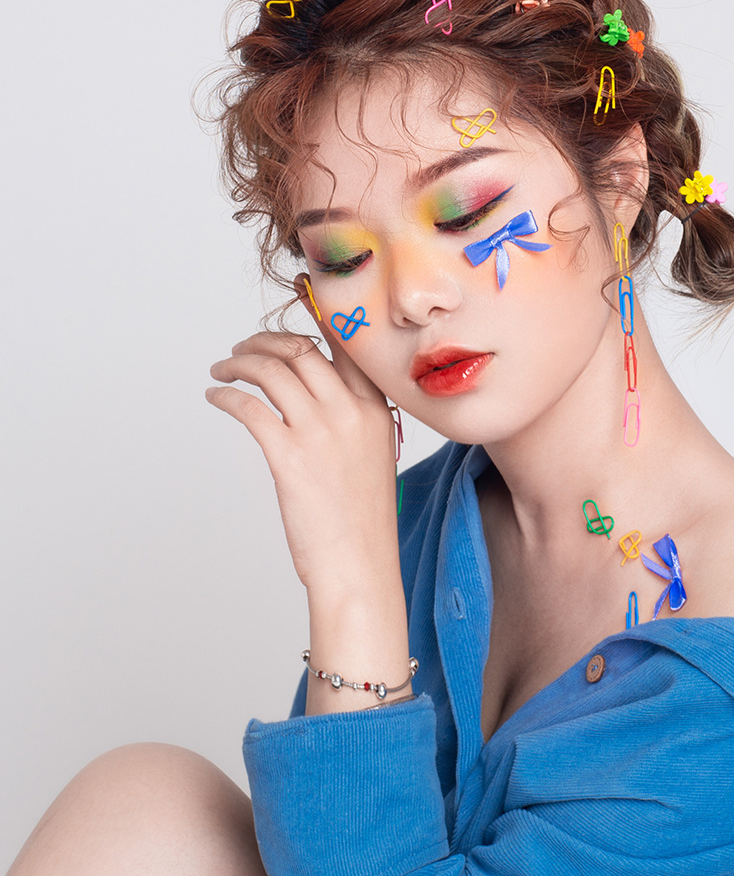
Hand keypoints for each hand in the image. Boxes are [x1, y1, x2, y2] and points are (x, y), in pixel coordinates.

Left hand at [205, 291, 399, 598]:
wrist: (359, 567)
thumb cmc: (362, 524)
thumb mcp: (371, 461)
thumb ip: (353, 425)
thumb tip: (318, 403)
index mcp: (375, 412)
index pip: (346, 347)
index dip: (316, 322)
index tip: (295, 308)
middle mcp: (349, 413)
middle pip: (300, 350)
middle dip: (264, 342)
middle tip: (243, 348)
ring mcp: (319, 433)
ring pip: (271, 370)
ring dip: (239, 362)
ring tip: (223, 368)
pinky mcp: (288, 456)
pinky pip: (249, 406)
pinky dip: (227, 394)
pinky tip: (216, 396)